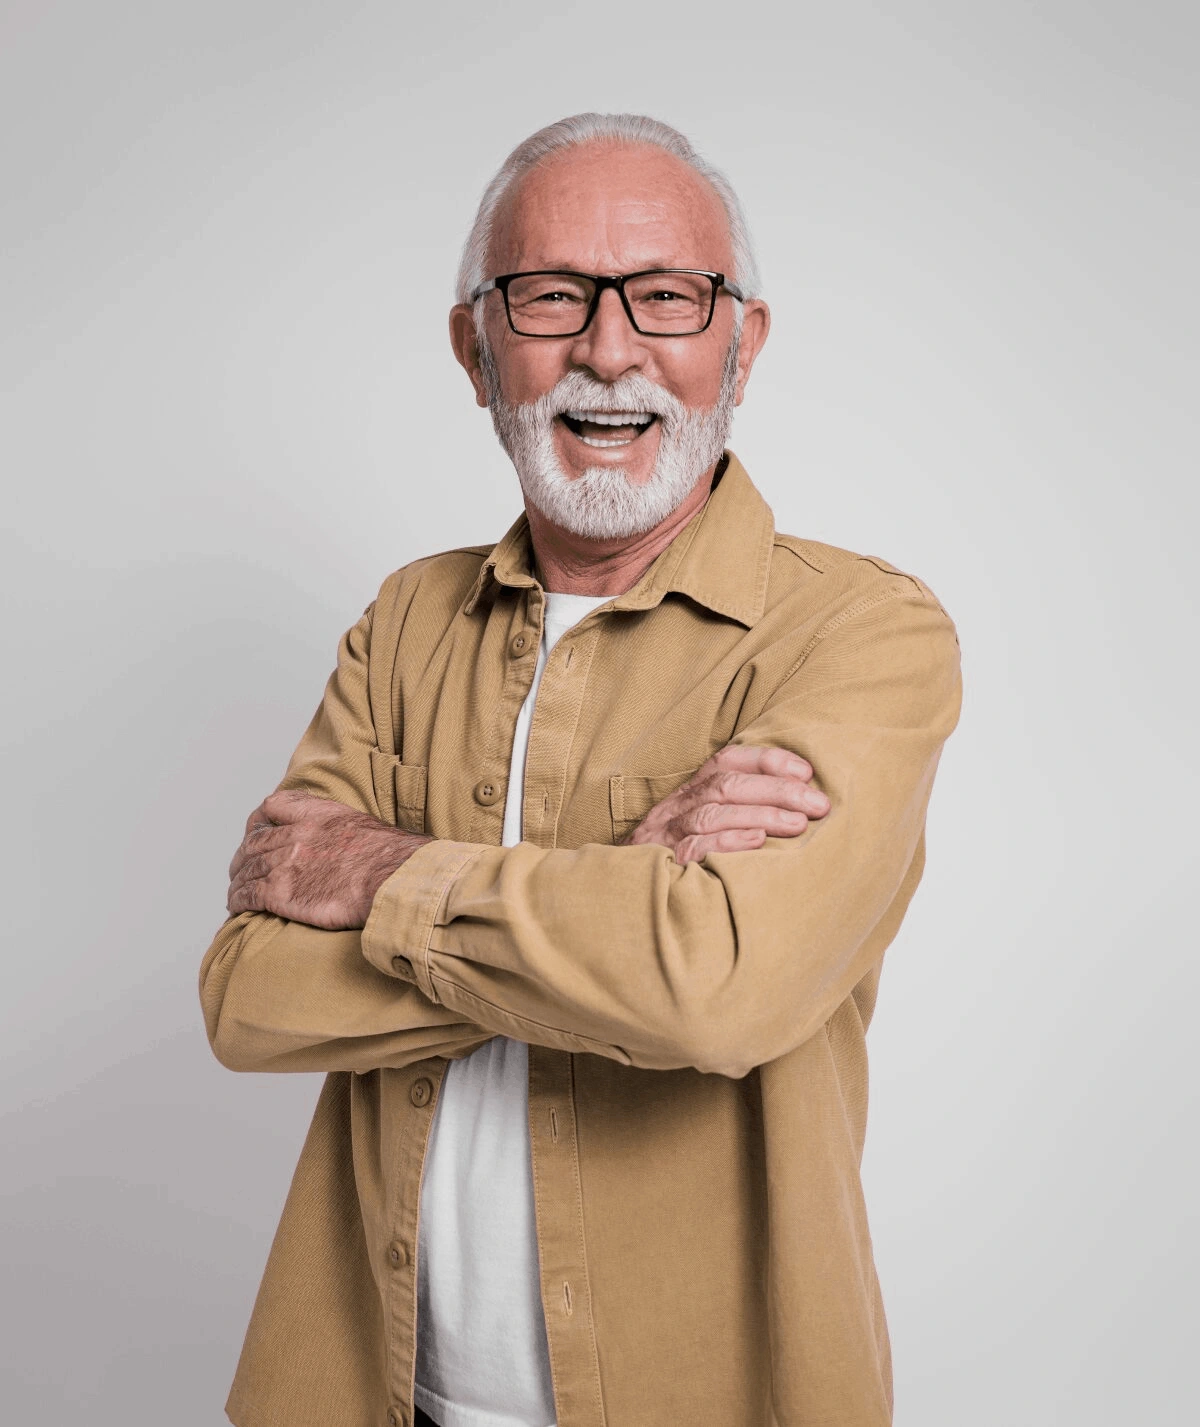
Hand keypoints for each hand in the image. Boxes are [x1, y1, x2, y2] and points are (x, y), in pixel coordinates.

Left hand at [226, 789, 429, 928]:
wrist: (392, 879)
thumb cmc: (390, 861)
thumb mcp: (364, 829)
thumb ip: (342, 833)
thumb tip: (346, 848)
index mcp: (317, 815)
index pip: (273, 806)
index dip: (259, 821)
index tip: (255, 832)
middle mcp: (296, 836)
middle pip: (255, 843)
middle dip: (243, 857)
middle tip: (240, 869)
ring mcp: (286, 863)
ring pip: (248, 869)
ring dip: (238, 881)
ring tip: (236, 891)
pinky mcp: (281, 893)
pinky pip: (248, 895)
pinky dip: (238, 900)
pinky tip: (236, 907)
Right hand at [626, 744, 829, 865]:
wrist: (626, 893)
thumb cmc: (680, 858)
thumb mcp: (704, 824)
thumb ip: (738, 809)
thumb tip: (798, 805)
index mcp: (690, 791)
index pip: (728, 761)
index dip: (767, 761)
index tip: (806, 772)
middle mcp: (677, 807)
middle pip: (727, 786)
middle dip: (777, 791)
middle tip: (818, 805)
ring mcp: (667, 835)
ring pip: (714, 813)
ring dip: (761, 815)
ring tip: (799, 825)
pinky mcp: (665, 865)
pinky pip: (695, 849)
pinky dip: (728, 842)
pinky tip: (758, 844)